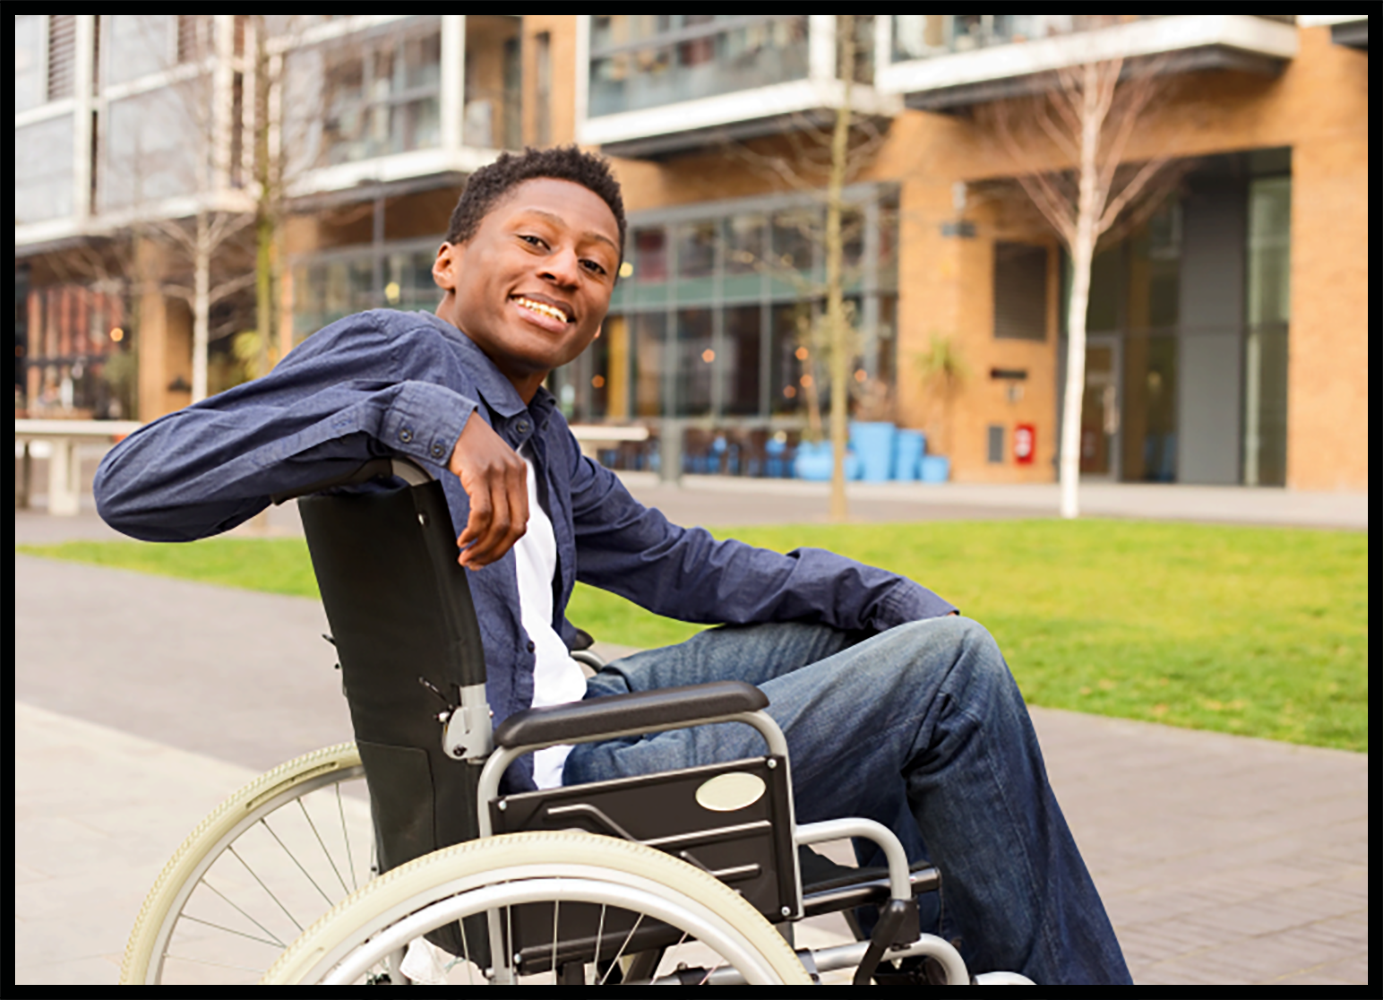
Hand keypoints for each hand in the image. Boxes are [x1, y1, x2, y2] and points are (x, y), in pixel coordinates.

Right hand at [447, 411, 527, 568]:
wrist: (449, 417)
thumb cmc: (467, 444)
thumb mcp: (491, 466)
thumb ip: (498, 490)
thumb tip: (495, 526)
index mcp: (520, 474)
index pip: (523, 521)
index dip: (506, 545)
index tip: (489, 556)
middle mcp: (513, 473)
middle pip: (514, 527)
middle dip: (495, 551)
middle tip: (476, 562)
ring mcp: (497, 473)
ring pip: (498, 525)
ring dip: (481, 546)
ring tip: (466, 555)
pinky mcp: (479, 473)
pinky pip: (480, 513)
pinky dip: (472, 532)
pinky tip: (463, 538)